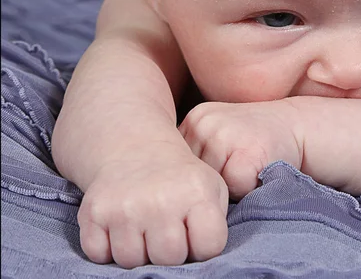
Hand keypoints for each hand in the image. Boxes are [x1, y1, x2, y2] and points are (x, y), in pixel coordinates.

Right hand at [77, 148, 228, 267]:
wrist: (136, 150)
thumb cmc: (180, 179)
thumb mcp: (210, 187)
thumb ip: (215, 221)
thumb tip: (204, 255)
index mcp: (196, 191)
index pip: (209, 246)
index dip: (203, 245)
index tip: (195, 232)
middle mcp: (160, 199)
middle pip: (169, 258)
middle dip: (169, 251)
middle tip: (167, 229)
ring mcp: (125, 207)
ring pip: (132, 261)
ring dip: (138, 250)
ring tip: (144, 225)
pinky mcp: (94, 213)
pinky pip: (100, 255)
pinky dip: (107, 247)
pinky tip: (121, 225)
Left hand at [179, 100, 303, 199]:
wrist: (298, 126)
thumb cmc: (255, 140)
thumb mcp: (218, 135)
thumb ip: (195, 151)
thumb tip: (172, 190)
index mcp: (194, 118)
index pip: (179, 165)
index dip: (202, 173)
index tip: (225, 160)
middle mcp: (204, 122)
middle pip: (194, 176)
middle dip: (214, 180)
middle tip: (240, 162)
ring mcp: (224, 135)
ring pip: (212, 184)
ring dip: (230, 185)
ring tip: (249, 164)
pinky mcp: (246, 152)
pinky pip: (235, 187)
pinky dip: (249, 187)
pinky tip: (260, 167)